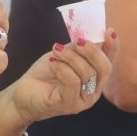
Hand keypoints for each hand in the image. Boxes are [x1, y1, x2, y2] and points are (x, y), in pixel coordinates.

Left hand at [4, 29, 118, 123]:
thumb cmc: (45, 74)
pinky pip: (73, 82)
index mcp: (95, 78)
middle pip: (104, 69)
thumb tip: (87, 35)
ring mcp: (83, 100)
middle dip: (92, 51)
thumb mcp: (64, 56)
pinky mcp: (69, 105)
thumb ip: (78, 49)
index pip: (109, 62)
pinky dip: (62, 68)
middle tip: (78, 41)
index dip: (112, 47)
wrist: (24, 92)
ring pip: (88, 74)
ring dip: (71, 57)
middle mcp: (93, 91)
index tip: (109, 31)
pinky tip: (52, 63)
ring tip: (56, 50)